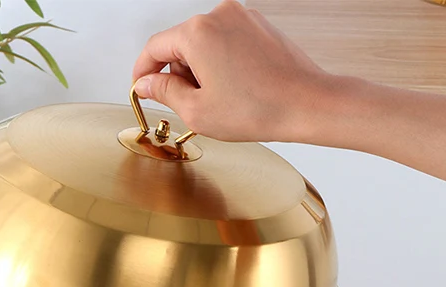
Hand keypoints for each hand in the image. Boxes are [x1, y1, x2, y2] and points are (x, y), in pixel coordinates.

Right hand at [132, 0, 336, 142]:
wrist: (305, 104)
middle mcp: (219, 15)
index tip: (140, 87)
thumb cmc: (258, 108)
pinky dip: (222, 64)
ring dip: (201, 71)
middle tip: (189, 106)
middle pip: (180, 44)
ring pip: (204, 44)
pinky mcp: (259, 26)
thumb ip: (164, 92)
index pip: (154, 47)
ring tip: (219, 101)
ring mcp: (242, 17)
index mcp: (198, 32)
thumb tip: (147, 84)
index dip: (142, 71)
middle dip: (178, 74)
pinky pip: (227, 43)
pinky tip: (235, 90)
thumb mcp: (197, 111)